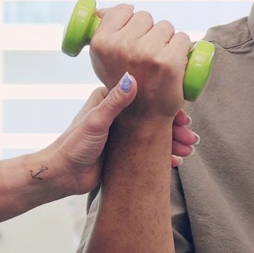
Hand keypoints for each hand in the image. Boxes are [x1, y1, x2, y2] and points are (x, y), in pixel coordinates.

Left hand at [42, 74, 199, 194]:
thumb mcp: (96, 121)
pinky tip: (175, 161)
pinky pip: (148, 150)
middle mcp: (118, 113)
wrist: (63, 174)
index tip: (183, 117)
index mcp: (110, 99)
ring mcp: (122, 133)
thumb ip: (115, 101)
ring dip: (172, 142)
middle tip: (191, 138)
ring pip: (154, 134)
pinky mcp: (123, 151)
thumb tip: (133, 78)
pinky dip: (163, 155)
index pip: (146, 98)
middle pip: (154, 116)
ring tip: (188, 151)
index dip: (167, 107)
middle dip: (174, 128)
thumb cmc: (74, 144)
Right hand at [88, 4, 190, 118]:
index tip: (131, 38)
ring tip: (158, 62)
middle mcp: (122, 46)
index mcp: (101, 43)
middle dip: (148, 32)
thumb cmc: (125, 84)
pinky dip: (183, 49)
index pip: (123, 9)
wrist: (143, 118)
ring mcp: (147, 54)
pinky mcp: (170, 62)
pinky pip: (183, 39)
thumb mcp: (103, 60)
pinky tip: (174, 64)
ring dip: (167, 40)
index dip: (129, 22)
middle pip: (145, 17)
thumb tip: (100, 10)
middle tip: (144, 57)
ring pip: (166, 26)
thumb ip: (102, 33)